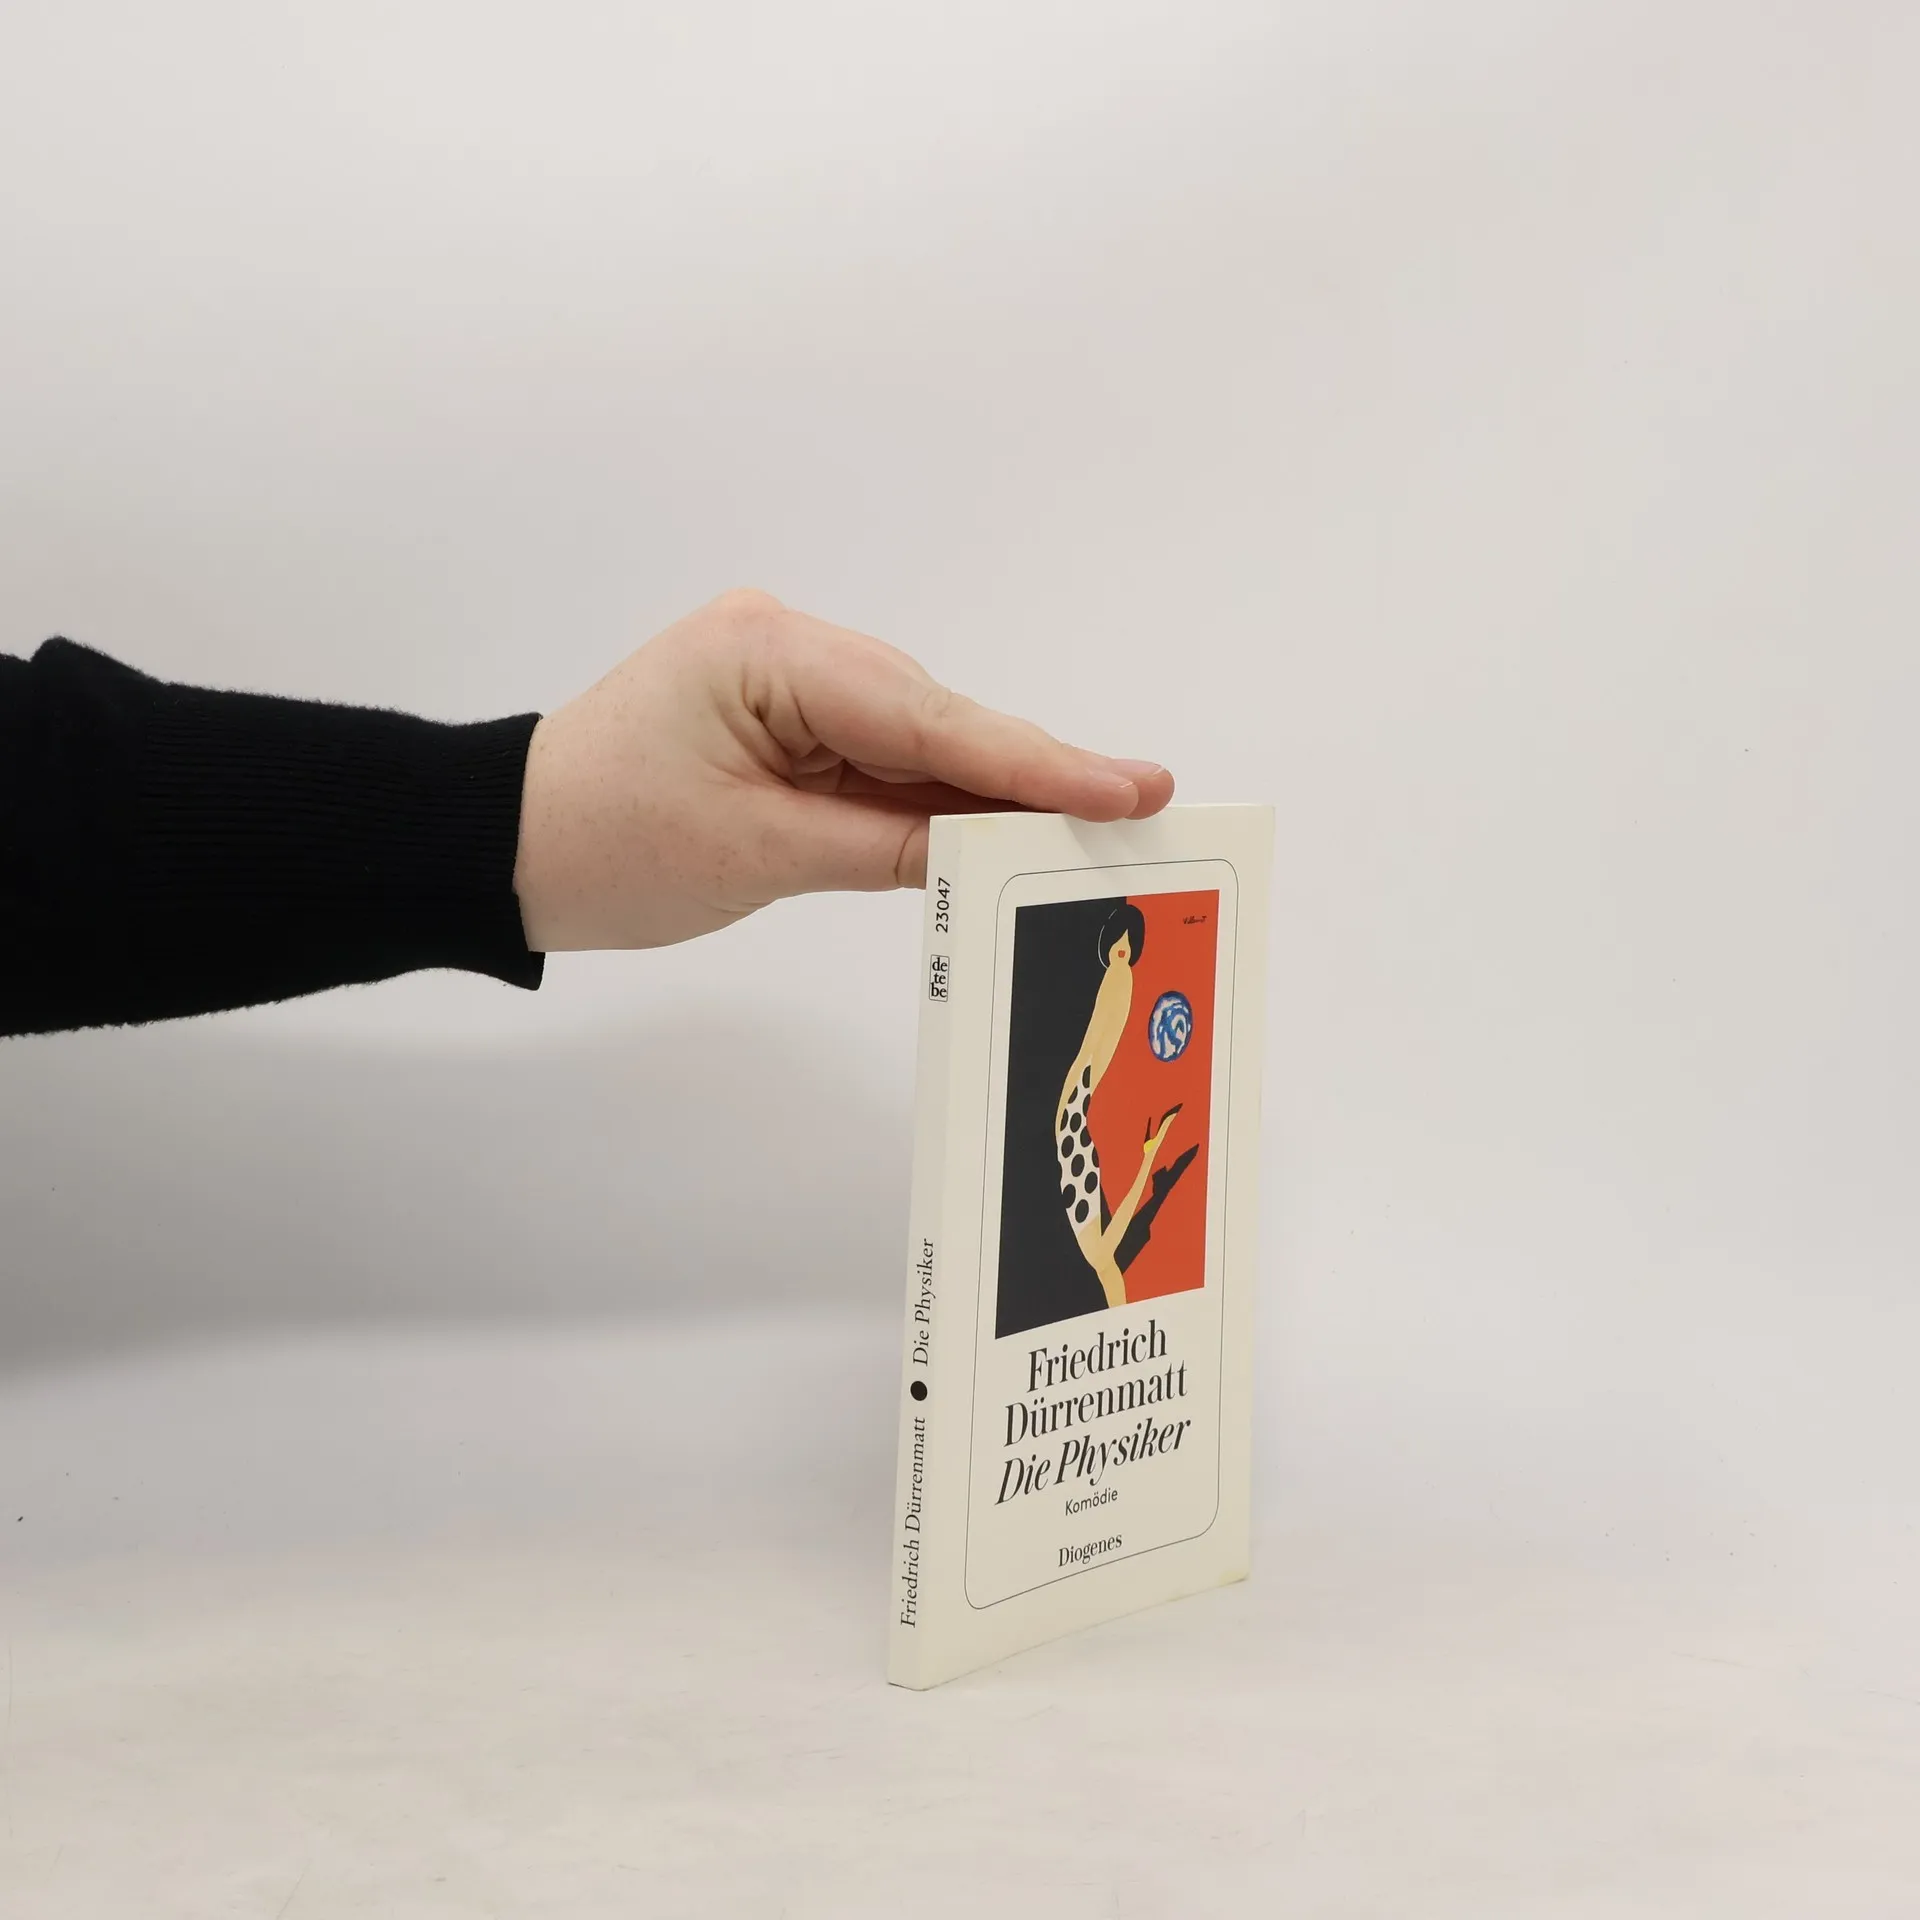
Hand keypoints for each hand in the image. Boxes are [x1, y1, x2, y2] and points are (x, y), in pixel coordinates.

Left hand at [511, 590, 1174, 950]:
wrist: (505, 845)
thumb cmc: (604, 845)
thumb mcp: (756, 856)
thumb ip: (889, 846)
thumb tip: (996, 846)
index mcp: (769, 654)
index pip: (927, 716)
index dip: (1034, 762)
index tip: (1127, 786)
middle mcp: (789, 646)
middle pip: (937, 719)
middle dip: (1030, 773)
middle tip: (1140, 807)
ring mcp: (790, 680)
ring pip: (919, 740)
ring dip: (990, 788)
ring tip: (1094, 825)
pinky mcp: (789, 719)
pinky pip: (883, 760)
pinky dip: (937, 798)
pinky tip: (1004, 826)